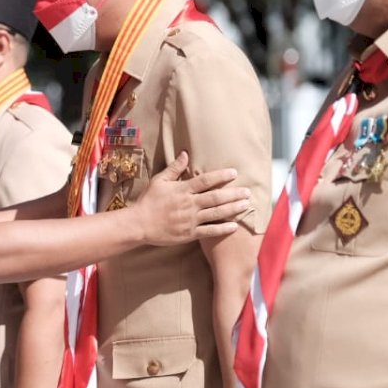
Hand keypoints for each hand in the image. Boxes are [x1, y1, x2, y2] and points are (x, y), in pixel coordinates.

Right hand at [133, 151, 248, 246]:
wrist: (139, 224)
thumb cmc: (149, 201)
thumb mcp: (159, 181)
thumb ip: (174, 168)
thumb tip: (186, 153)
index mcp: (182, 190)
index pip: (205, 181)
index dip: (221, 176)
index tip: (234, 172)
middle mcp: (189, 204)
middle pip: (216, 197)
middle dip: (233, 194)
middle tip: (248, 191)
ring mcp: (190, 220)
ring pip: (216, 213)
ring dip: (233, 209)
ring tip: (246, 205)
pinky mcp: (189, 233)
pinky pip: (209, 231)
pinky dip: (222, 228)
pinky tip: (234, 226)